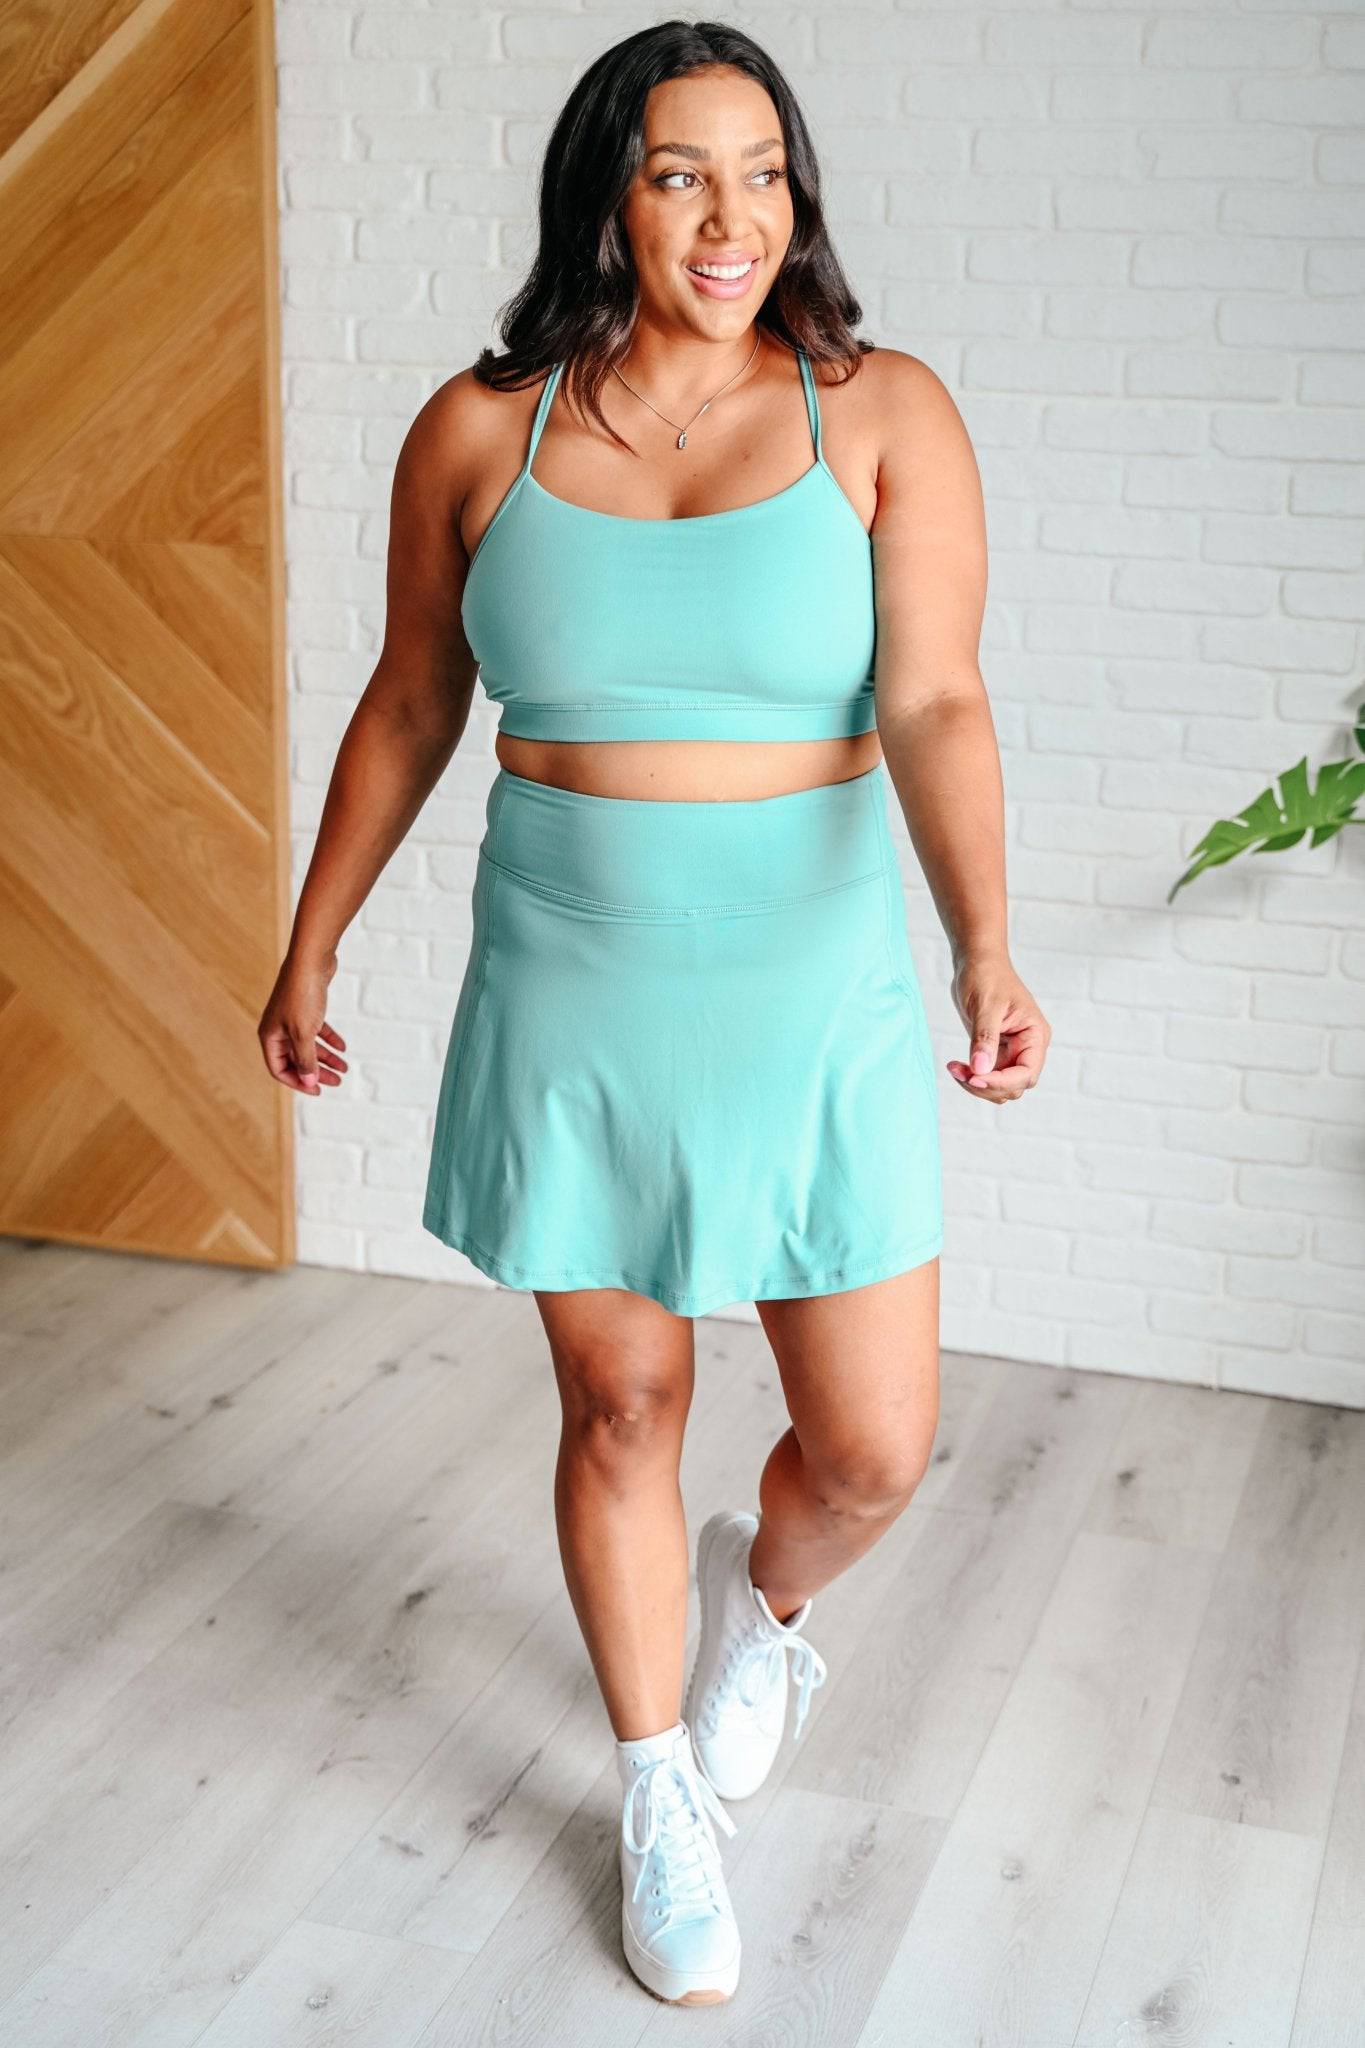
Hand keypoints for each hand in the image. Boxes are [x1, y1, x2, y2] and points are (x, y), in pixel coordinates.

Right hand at [258, 950, 347, 1095]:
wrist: (311, 960)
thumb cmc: (302, 995)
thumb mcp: (304, 1033)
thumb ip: (306, 1060)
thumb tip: (309, 1083)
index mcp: (270, 1036)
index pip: (279, 1069)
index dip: (298, 1082)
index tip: (319, 1090)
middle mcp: (278, 1028)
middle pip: (296, 1059)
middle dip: (317, 1072)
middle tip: (337, 1082)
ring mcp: (291, 1018)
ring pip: (309, 1045)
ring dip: (326, 1058)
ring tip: (345, 1068)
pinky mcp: (306, 1008)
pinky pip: (317, 1030)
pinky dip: (329, 1039)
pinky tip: (343, 1047)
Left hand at [946, 948, 1048, 1104]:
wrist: (977, 962)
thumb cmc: (987, 976)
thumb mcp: (985, 1006)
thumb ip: (984, 1039)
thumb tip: (980, 1070)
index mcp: (1035, 1035)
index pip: (1026, 1073)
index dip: (1002, 1082)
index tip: (975, 1077)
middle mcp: (1028, 1047)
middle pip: (1014, 1086)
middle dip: (986, 1085)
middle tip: (958, 1072)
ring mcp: (1012, 1052)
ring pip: (1000, 1087)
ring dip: (977, 1084)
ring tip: (954, 1068)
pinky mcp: (995, 1052)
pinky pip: (988, 1076)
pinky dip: (972, 1077)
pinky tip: (956, 1066)